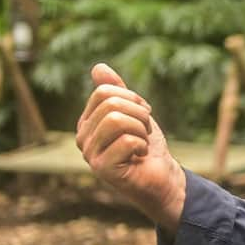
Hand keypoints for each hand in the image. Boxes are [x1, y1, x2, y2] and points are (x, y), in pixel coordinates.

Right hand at [76, 64, 185, 232]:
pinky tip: (140, 157)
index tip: (143, 115)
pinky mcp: (102, 169)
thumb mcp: (135, 112)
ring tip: (142, 143)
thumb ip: (117, 91)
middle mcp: (82, 138)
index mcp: (87, 122)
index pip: (104, 92)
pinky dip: (142, 145)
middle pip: (110, 104)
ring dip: (141, 129)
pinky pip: (126, 141)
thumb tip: (98, 67)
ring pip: (116, 120)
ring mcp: (90, 154)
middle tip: (145, 132)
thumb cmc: (148, 147)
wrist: (163, 177)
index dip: (133, 99)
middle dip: (139, 114)